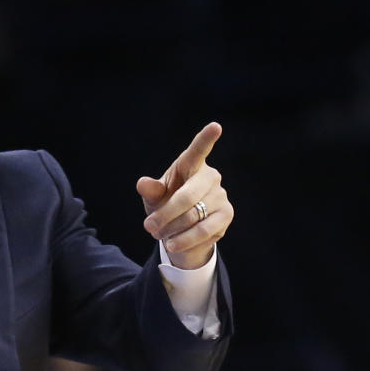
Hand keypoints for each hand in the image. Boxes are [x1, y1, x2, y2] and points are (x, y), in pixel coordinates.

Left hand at [136, 122, 233, 269]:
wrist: (180, 232)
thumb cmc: (166, 205)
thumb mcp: (154, 198)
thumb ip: (150, 190)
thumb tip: (142, 183)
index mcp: (190, 165)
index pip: (198, 151)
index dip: (206, 138)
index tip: (215, 126)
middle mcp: (210, 176)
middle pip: (186, 196)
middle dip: (164, 215)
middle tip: (148, 226)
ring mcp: (221, 195)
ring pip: (193, 216)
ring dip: (171, 229)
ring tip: (159, 235)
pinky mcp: (227, 215)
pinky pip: (203, 230)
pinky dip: (184, 240)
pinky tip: (173, 243)